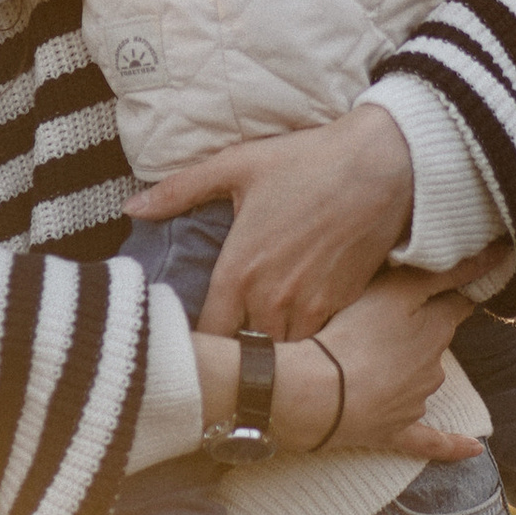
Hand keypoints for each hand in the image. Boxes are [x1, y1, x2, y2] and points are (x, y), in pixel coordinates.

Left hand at [134, 106, 413, 341]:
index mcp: (240, 270)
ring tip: (262, 342)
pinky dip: (305, 338)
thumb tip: (133, 206)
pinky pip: (317, 341)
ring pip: (282, 352)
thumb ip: (180, 190)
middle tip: (227, 344)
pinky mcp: (343, 306)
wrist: (382, 167)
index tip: (194, 339)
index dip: (198, 342)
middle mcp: (273, 298)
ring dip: (271, 348)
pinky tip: (298, 325)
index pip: (208, 334)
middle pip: (245, 350)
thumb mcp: (237, 166)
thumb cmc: (307, 162)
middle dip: (236, 350)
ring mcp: (311, 307)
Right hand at [301, 259, 497, 459]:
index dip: (455, 289)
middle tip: (387, 315)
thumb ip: (444, 273)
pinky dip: (454, 444)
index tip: (454, 278)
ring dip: (410, 369)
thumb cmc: (354, 334)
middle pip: (436, 340)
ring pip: (423, 379)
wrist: (318, 395)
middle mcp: (435, 368)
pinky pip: (432, 440)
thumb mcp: (397, 288)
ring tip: (372, 355)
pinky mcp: (395, 432)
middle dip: (421, 328)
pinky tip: (474, 448)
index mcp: (436, 331)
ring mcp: (416, 403)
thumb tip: (498, 256)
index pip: (458, 304)